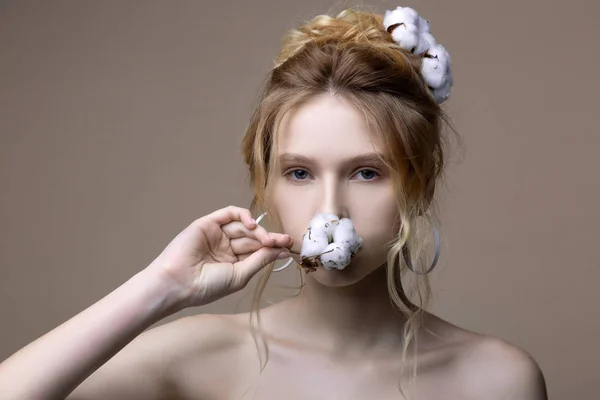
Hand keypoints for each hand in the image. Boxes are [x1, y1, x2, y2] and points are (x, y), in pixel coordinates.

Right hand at [146, 205, 292, 307]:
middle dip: (269, 238)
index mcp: (233, 262)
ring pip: (243, 226)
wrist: (178, 282)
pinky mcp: (208, 223)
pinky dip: (242, 215)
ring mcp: (217, 234)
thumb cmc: (206, 286)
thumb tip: (281, 252)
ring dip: (258, 230)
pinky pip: (228, 213)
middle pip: (253, 238)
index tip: (288, 247)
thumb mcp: (240, 275)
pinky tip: (252, 224)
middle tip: (284, 240)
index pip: (257, 250)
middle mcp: (226, 247)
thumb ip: (259, 260)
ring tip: (267, 238)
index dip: (273, 247)